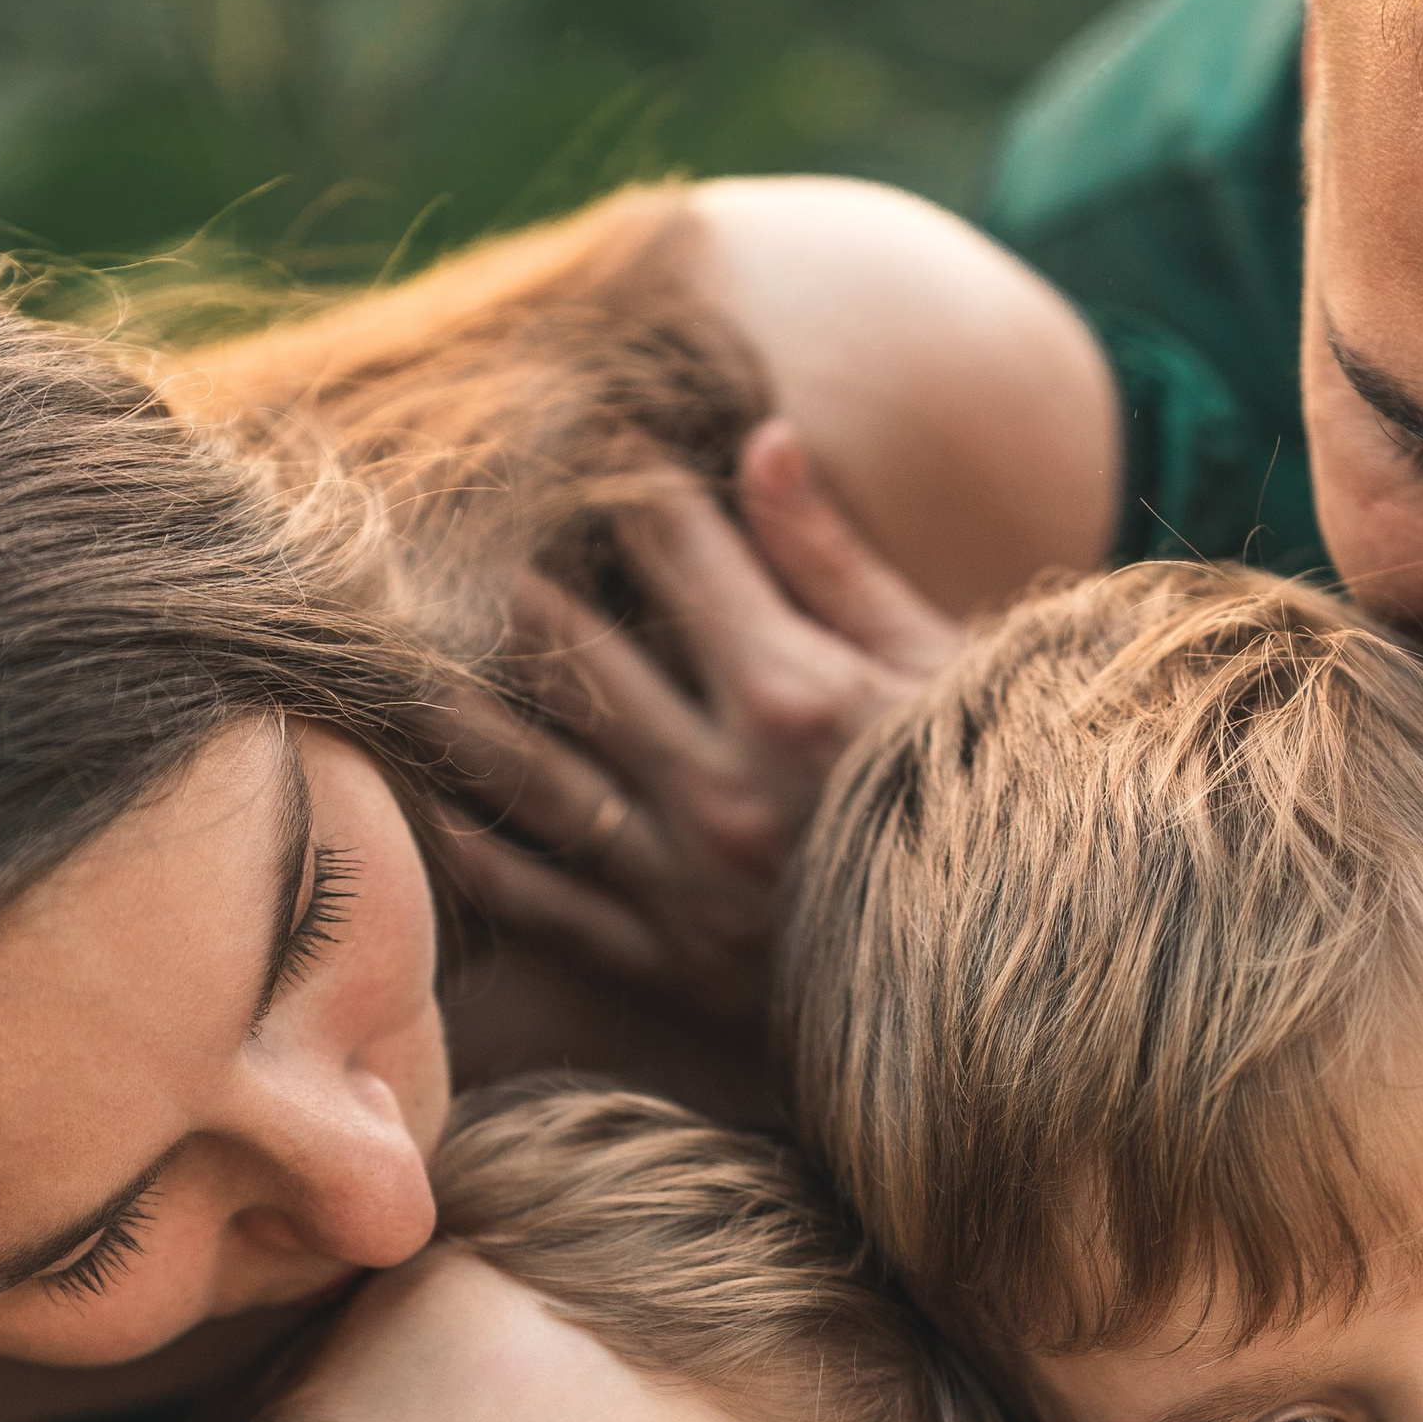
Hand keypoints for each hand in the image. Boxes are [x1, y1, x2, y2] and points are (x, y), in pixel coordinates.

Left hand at [438, 418, 961, 1025]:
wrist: (1020, 990)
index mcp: (796, 700)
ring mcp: (688, 883)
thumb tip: (763, 442)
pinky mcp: (670, 964)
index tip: (591, 431)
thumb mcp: (939, 670)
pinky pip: (548, 902)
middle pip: (583, 657)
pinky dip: (479, 849)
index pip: (682, 558)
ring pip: (539, 775)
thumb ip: (836, 563)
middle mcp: (724, 790)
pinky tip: (423, 798)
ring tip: (402, 645)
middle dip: (519, 580)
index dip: (633, 483)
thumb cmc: (999, 806)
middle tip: (458, 523)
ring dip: (463, 704)